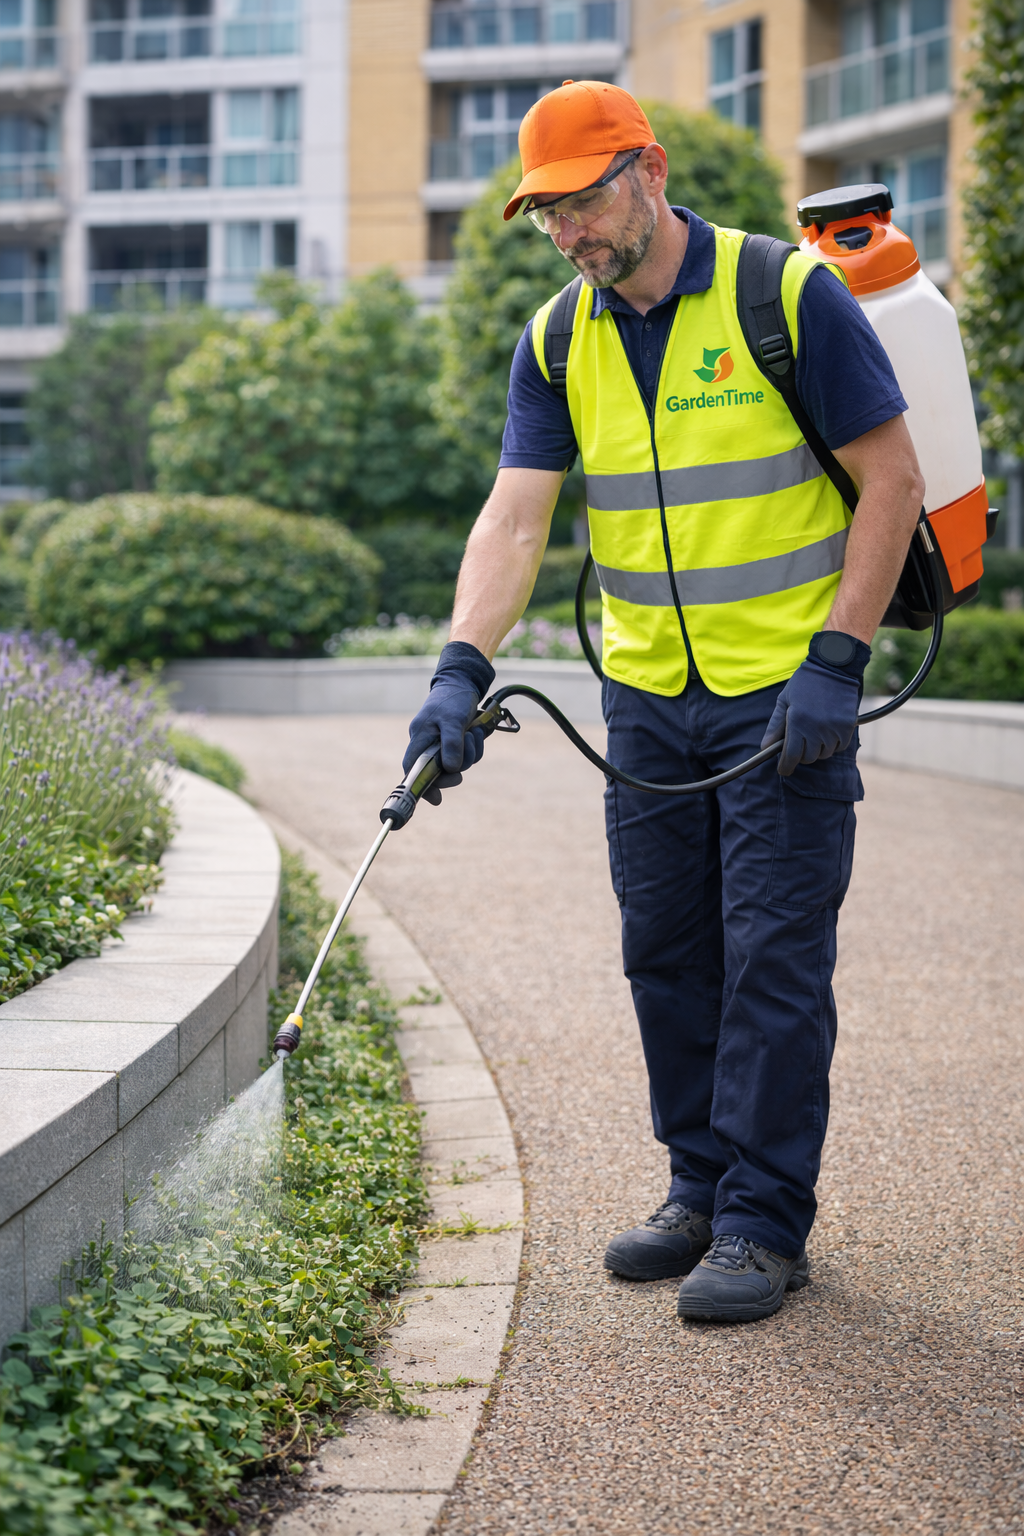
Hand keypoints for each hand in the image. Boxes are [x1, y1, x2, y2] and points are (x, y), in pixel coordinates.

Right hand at [404, 641, 495, 804]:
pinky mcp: (456, 743)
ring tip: (473, 734)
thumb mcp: (453, 720)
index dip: (419, 785)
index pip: (412, 767)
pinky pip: (466, 756)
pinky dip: (474, 748)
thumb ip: (451, 744)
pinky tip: (476, 733)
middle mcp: (428, 743)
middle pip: (437, 772)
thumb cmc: (453, 699)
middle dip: (453, 771)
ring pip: (456, 764)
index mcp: (420, 738)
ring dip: (469, 755)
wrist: (464, 682)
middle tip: (462, 773)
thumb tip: (451, 769)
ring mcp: (443, 744)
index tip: (434, 799)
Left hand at [761, 631, 870, 776]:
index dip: (786, 766)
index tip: (784, 769)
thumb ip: (775, 726)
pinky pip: (839, 747)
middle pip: (808, 758)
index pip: (791, 756)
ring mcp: (834, 729)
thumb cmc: (804, 683)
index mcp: (797, 722)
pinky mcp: (848, 726)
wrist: (834, 666)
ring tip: (814, 733)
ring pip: (824, 754)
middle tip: (800, 742)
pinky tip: (828, 731)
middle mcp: (816, 729)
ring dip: (818, 748)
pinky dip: (833, 744)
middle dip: (801, 754)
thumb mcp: (784, 701)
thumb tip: (765, 748)